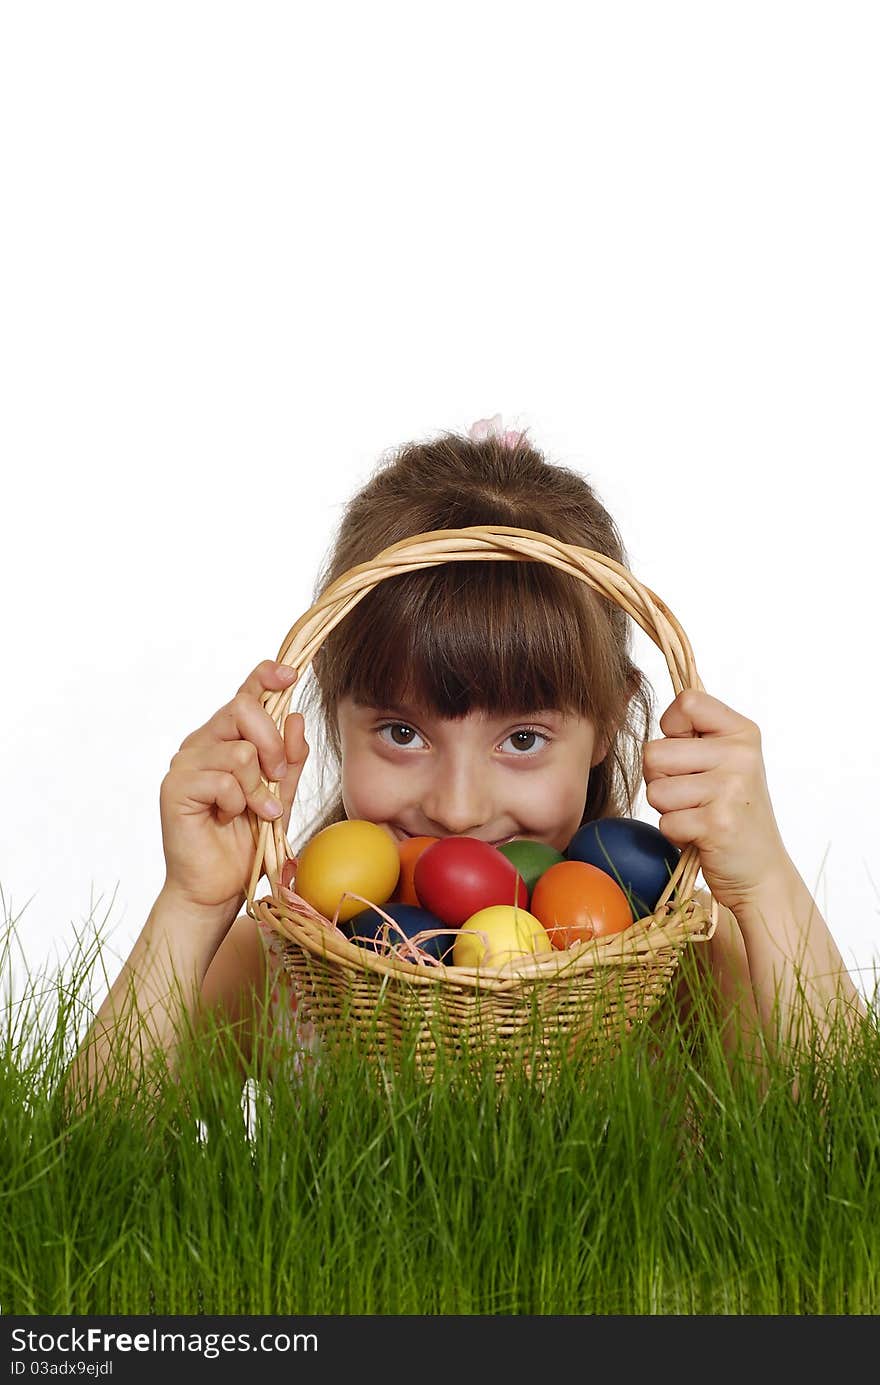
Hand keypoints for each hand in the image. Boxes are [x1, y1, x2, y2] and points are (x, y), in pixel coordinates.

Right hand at [159, 659, 308, 914]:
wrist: (217, 886)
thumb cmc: (246, 840)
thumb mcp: (280, 793)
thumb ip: (289, 758)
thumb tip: (296, 717)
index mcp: (226, 738)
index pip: (245, 694)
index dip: (266, 677)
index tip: (291, 675)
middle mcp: (202, 743)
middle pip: (243, 709)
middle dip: (273, 744)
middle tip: (276, 778)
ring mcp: (185, 763)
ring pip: (240, 750)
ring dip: (258, 787)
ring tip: (255, 811)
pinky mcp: (176, 788)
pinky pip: (223, 780)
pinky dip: (238, 803)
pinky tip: (232, 819)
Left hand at [642, 689, 790, 915]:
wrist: (761, 871)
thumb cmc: (731, 812)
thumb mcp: (725, 762)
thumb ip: (695, 735)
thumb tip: (663, 712)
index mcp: (743, 732)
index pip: (687, 701)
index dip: (671, 730)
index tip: (688, 754)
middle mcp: (741, 755)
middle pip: (655, 752)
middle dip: (661, 779)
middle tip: (692, 796)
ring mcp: (731, 788)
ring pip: (655, 790)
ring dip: (668, 809)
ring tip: (699, 815)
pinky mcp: (718, 823)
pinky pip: (666, 821)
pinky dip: (676, 834)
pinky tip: (702, 836)